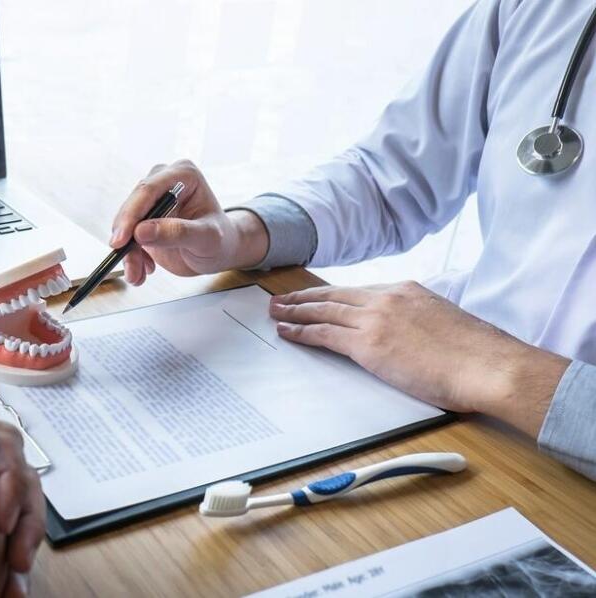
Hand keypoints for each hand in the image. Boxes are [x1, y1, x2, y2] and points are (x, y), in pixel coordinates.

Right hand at [110, 160, 269, 284]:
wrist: (219, 252)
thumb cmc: (220, 240)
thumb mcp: (206, 238)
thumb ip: (177, 232)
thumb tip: (141, 231)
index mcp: (183, 175)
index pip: (149, 190)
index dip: (131, 214)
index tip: (121, 239)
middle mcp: (164, 182)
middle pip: (133, 205)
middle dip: (125, 236)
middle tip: (124, 260)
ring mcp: (152, 201)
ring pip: (126, 224)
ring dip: (127, 252)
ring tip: (137, 274)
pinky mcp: (143, 219)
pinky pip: (127, 236)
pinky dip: (130, 256)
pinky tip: (144, 269)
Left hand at [270, 281, 570, 435]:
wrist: (489, 366)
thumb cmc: (478, 355)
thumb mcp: (445, 323)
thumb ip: (420, 322)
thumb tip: (411, 337)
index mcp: (407, 290)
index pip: (359, 291)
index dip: (333, 294)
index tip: (317, 296)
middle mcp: (387, 298)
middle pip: (334, 295)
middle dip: (305, 298)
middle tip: (282, 300)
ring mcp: (375, 319)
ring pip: (323, 312)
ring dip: (295, 312)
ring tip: (276, 313)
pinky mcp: (368, 344)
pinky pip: (324, 335)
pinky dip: (301, 332)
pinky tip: (287, 332)